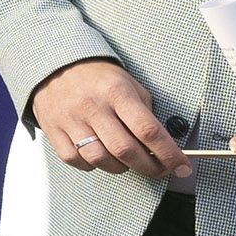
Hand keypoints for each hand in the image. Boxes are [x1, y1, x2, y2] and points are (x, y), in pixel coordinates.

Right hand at [30, 58, 187, 180]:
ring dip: (120, 167)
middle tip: (160, 170)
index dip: (169, 153)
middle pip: (125, 150)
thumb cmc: (99, 78)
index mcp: (116, 92)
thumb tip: (162, 146)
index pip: (148, 130)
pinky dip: (92, 165)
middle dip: (149, 167)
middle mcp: (92, 106)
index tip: (182, 166)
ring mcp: (70, 119)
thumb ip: (145, 113)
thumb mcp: (129, 85)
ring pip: (100, 159)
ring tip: (127, 161)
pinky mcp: (53, 129)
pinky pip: (75, 160)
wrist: (57, 65)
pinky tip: (100, 156)